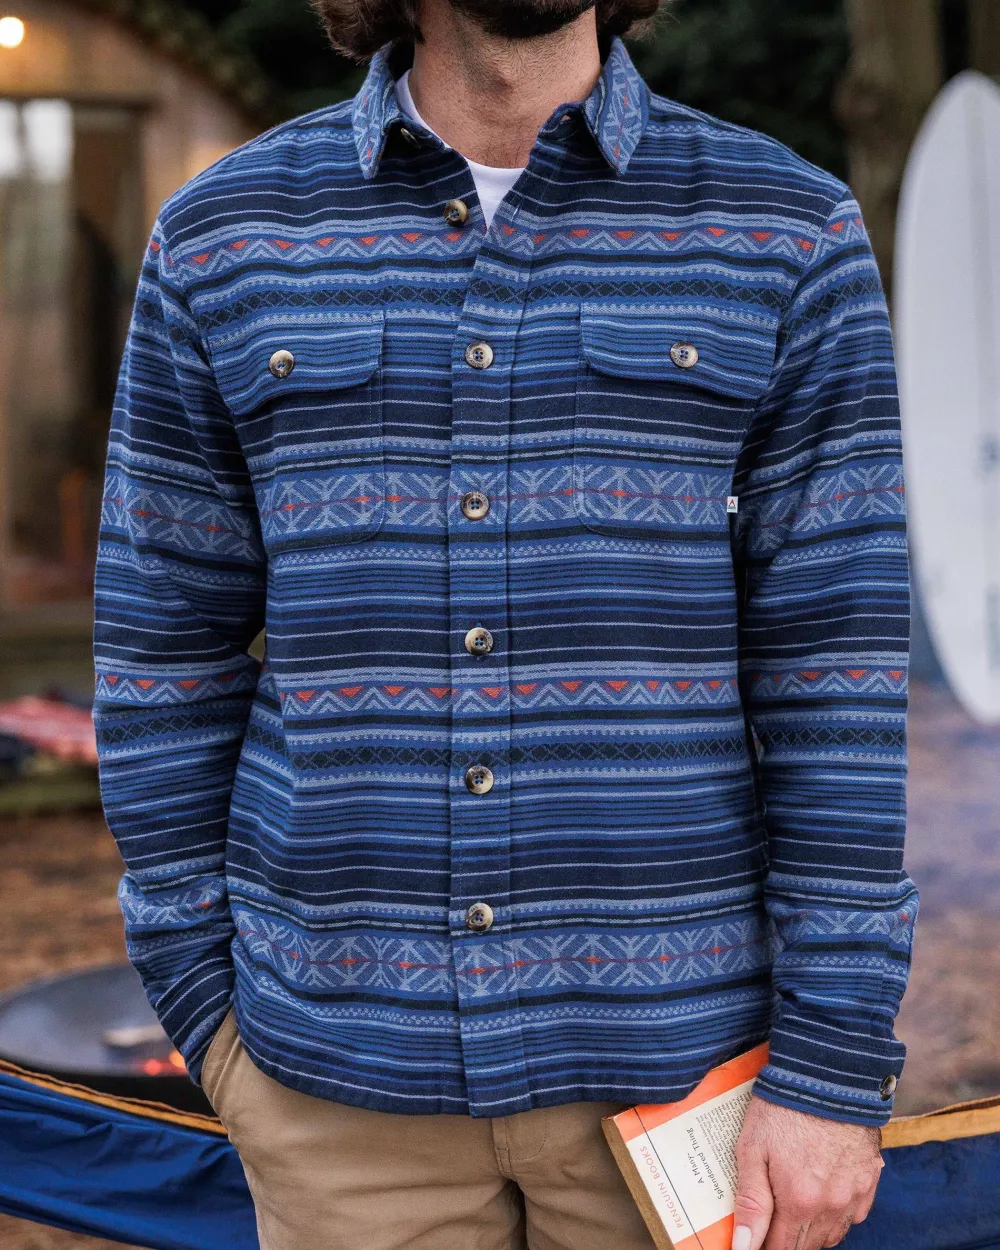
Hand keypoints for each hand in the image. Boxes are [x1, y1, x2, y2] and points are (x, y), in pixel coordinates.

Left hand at [731, 1096, 883, 1249]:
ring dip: (811, 1231)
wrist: (827, 1076)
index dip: (763, 1246)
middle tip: (770, 1220)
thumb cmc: (783, 1108)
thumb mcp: (753, 1150)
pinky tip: (822, 1197)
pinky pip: (853, 1216)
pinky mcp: (869, 1180)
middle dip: (785, 1240)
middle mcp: (831, 1206)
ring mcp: (854, 1195)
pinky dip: (836, 1216)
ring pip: (831, 1235)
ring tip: (793, 1208)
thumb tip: (744, 1247)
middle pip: (806, 1246)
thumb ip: (750, 1202)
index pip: (780, 1248)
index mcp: (799, 1201)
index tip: (754, 1239)